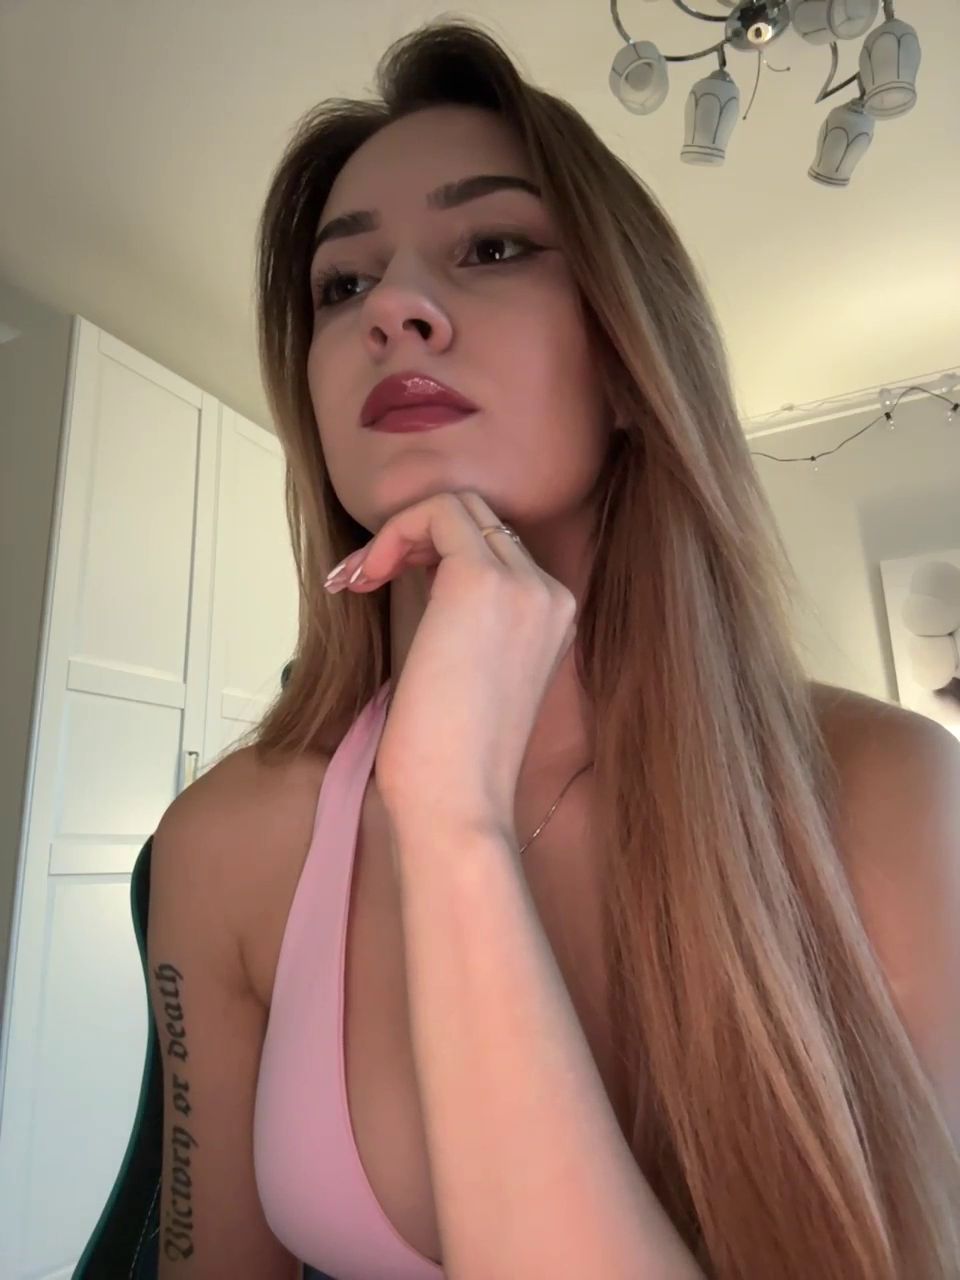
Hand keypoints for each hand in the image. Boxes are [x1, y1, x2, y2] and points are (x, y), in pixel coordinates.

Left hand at [324, 491, 576, 842]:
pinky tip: (366, 576)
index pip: (494, 548)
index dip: (432, 553)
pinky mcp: (482, 581)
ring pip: (458, 506)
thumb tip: (417, 570)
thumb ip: (466, 623)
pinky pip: (435, 513)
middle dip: (413, 536)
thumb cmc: (450, 759)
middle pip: (479, 518)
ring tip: (360, 578)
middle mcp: (551, 593)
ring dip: (399, 534)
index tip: (382, 584)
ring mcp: (525, 585)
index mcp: (554, 617)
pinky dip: (392, 533)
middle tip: (364, 577)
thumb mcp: (469, 675)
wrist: (457, 802)